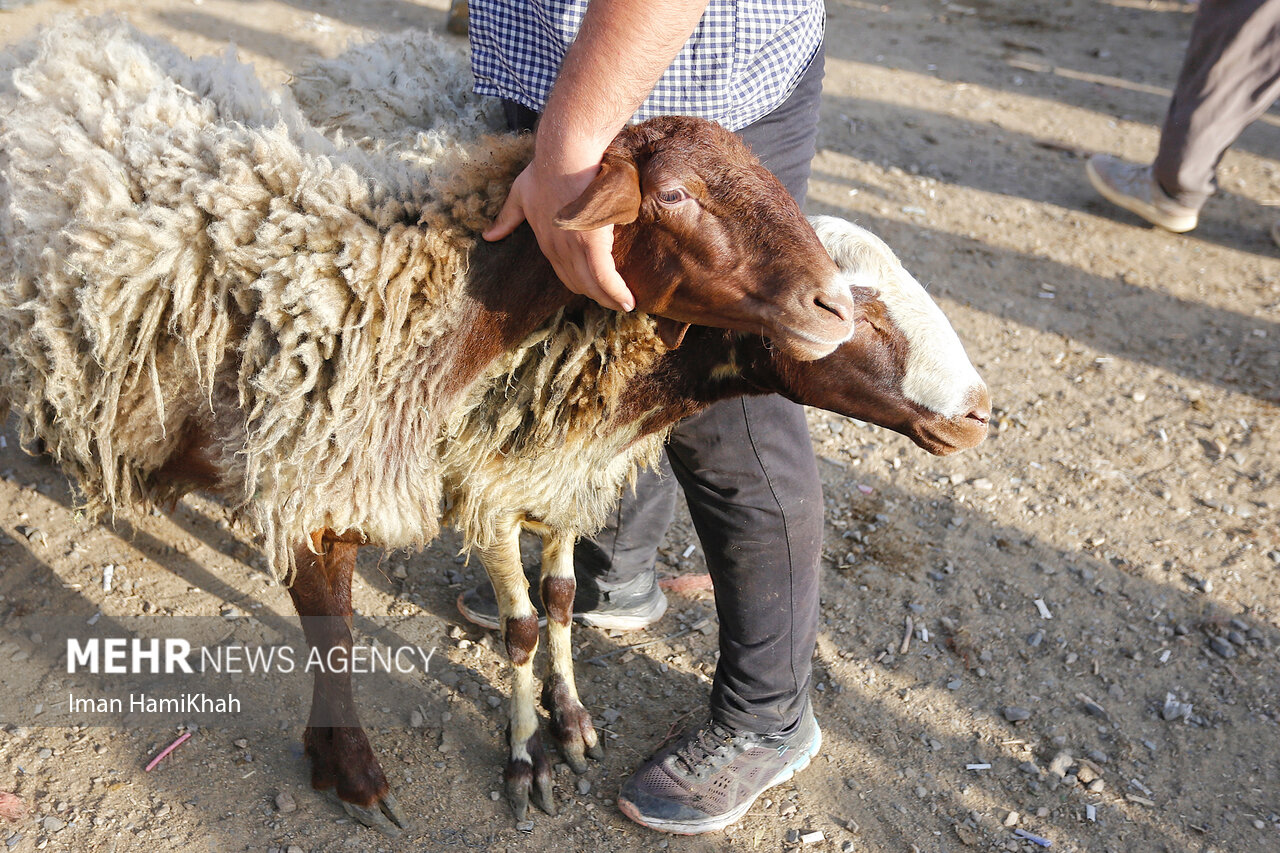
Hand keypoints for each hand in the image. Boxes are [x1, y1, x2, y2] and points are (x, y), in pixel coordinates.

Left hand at [483, 157, 634, 311]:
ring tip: (626, 306)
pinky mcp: (593, 243)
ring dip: (610, 300)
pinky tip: (629, 302)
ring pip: (593, 285)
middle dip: (597, 296)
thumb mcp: (519, 195)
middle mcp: (558, 252)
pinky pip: (606, 277)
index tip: (594, 289)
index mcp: (546, 243)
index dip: (580, 284)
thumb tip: (488, 236)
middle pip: (580, 285)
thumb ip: (506, 218)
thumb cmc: (544, 170)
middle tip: (615, 302)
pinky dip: (617, 293)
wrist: (563, 156)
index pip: (564, 274)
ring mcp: (575, 249)